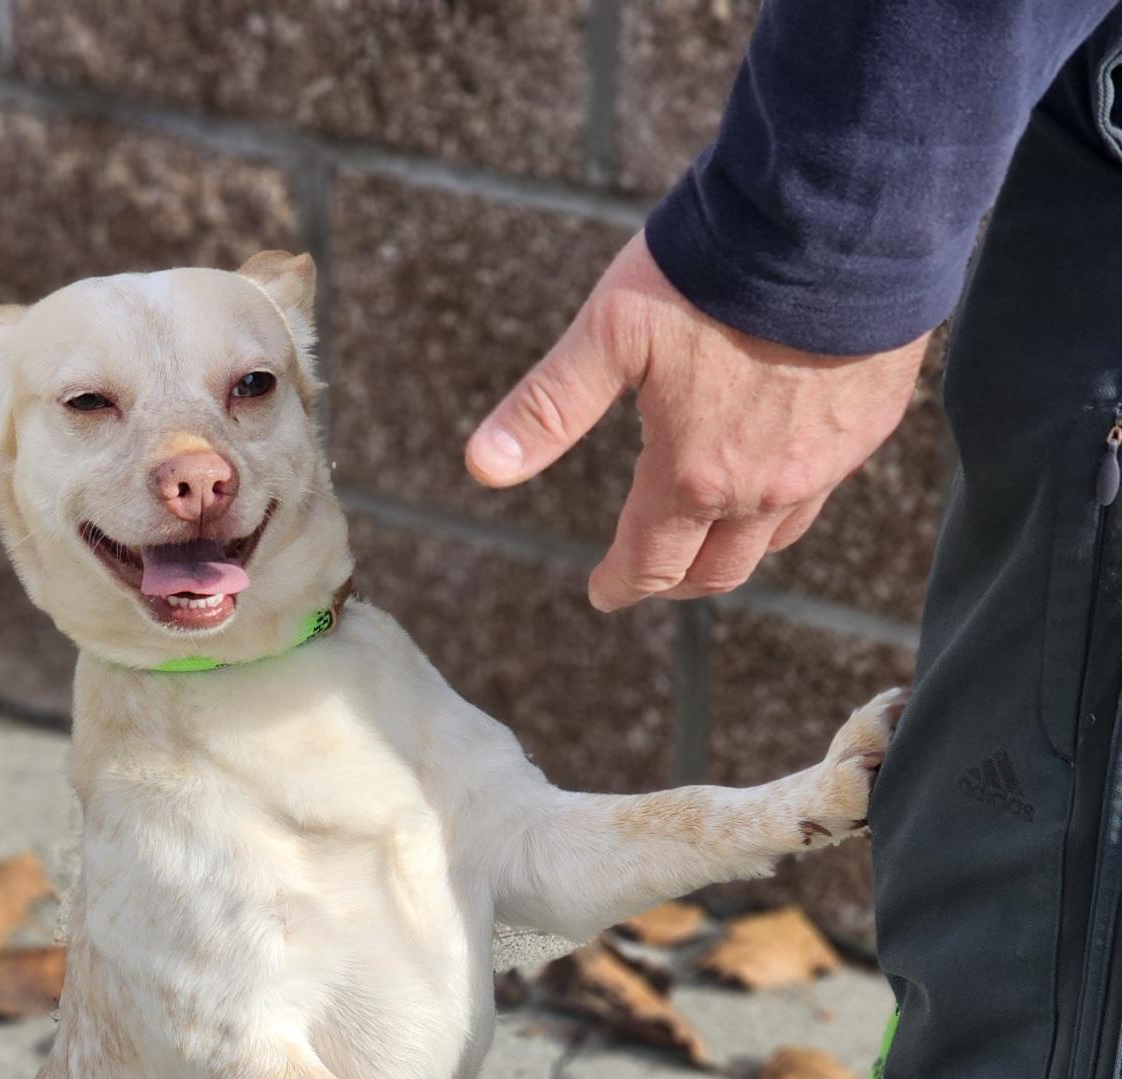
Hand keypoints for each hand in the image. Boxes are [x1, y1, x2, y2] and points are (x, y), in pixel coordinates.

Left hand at [466, 232, 928, 611]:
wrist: (838, 216)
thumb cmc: (716, 270)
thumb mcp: (611, 331)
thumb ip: (550, 405)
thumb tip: (481, 467)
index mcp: (693, 476)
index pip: (649, 564)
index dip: (619, 585)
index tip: (602, 592)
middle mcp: (762, 489)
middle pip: (715, 571)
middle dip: (674, 579)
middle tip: (651, 574)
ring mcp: (823, 463)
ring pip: (774, 539)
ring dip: (734, 548)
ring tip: (709, 534)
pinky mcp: (867, 426)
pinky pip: (823, 488)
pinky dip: (789, 499)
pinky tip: (776, 472)